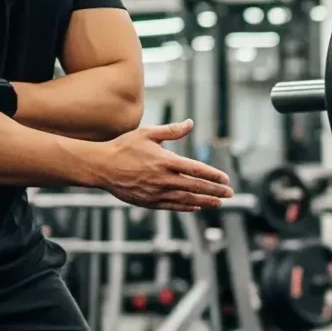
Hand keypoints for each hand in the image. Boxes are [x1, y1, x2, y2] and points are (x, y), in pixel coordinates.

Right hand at [89, 121, 231, 210]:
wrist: (101, 166)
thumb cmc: (124, 147)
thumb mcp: (148, 133)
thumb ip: (171, 131)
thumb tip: (191, 123)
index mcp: (165, 161)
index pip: (196, 170)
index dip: (213, 175)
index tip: (226, 179)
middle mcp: (163, 179)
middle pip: (195, 187)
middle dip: (215, 191)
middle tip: (230, 194)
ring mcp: (156, 192)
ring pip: (186, 199)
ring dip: (205, 201)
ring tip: (219, 203)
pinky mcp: (148, 201)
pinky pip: (172, 206)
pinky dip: (186, 207)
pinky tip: (196, 207)